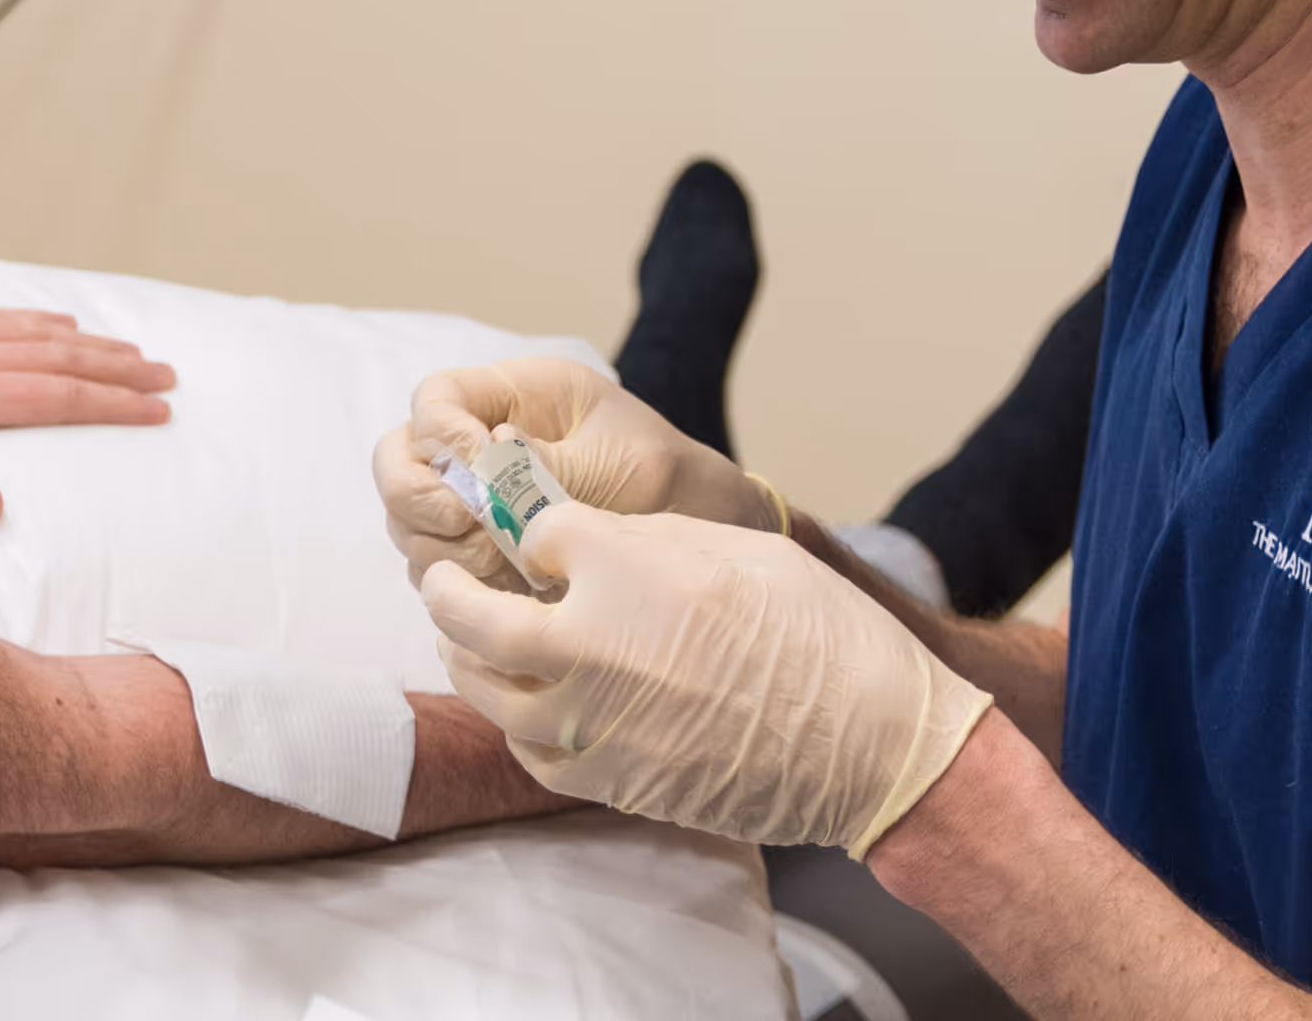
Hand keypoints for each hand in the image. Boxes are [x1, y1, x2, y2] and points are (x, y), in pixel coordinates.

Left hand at [0, 310, 173, 530]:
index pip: (55, 395)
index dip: (111, 403)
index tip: (158, 409)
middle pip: (59, 357)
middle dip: (118, 369)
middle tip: (169, 377)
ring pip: (36, 332)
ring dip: (90, 343)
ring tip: (133, 352)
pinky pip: (0, 316)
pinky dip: (42, 321)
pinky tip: (58, 323)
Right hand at [371, 355, 780, 592]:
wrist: (706, 534)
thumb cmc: (671, 482)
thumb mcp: (618, 464)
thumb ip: (547, 467)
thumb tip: (480, 473)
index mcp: (516, 397)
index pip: (436, 399)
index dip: (441, 433)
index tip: (479, 467)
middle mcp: (482, 446)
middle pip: (400, 462)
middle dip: (421, 497)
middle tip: (469, 526)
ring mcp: (475, 501)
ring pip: (409, 521)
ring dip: (439, 546)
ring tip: (500, 563)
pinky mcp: (482, 553)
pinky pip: (437, 567)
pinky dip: (458, 583)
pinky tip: (507, 588)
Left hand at [419, 502, 992, 852]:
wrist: (870, 743)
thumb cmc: (817, 632)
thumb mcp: (733, 547)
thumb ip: (641, 539)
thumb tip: (577, 535)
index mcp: (621, 573)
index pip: (533, 533)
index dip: (531, 527)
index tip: (531, 529)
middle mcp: (588, 649)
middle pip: (472, 616)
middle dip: (448, 591)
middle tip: (441, 579)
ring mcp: (592, 726)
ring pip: (489, 692)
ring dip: (467, 661)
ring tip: (466, 642)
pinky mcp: (610, 783)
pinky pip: (532, 753)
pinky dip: (517, 725)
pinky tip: (528, 707)